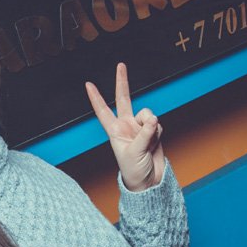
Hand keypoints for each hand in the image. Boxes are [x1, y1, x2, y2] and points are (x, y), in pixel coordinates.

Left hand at [85, 62, 166, 191]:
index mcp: (114, 131)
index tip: (88, 84)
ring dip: (150, 125)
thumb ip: (144, 133)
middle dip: (122, 82)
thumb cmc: (134, 171)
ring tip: (148, 141)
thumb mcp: (134, 152)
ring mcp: (140, 127)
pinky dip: (158, 132)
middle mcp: (126, 126)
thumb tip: (153, 118)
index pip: (103, 111)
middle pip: (124, 99)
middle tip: (120, 65)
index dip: (96, 98)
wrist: (149, 181)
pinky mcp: (153, 131)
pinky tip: (154, 143)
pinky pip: (158, 124)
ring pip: (147, 114)